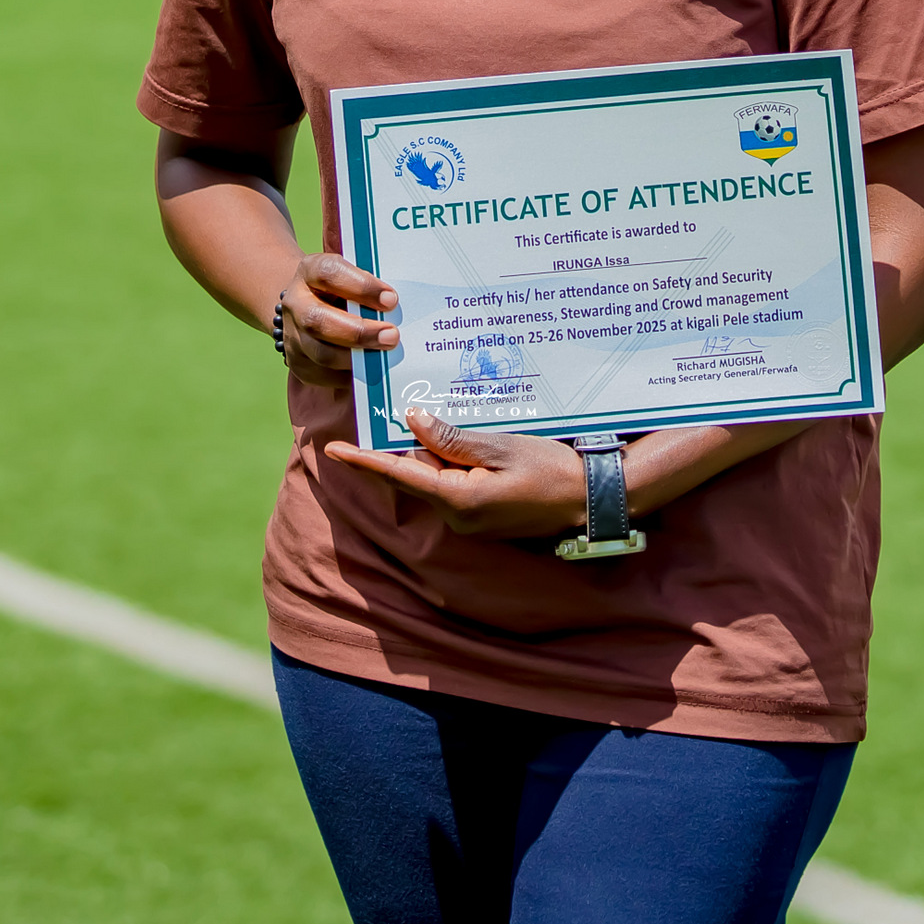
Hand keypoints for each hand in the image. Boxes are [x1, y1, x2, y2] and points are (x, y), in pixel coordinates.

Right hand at [279, 253, 398, 388]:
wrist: (314, 304)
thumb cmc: (345, 287)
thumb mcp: (353, 275)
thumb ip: (370, 285)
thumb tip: (394, 303)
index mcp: (310, 270)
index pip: (330, 274)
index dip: (361, 287)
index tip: (391, 299)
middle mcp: (295, 301)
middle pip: (318, 320)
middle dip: (358, 332)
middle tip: (391, 336)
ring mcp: (292, 333)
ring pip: (321, 352)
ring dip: (356, 357)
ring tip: (385, 354)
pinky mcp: (297, 361)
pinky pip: (323, 374)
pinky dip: (350, 374)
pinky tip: (370, 368)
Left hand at [325, 409, 584, 539]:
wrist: (590, 501)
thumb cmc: (551, 470)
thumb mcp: (501, 446)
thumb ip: (452, 439)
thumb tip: (412, 423)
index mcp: (458, 498)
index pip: (400, 474)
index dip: (364, 460)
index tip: (333, 449)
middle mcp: (458, 515)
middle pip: (418, 471)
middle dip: (409, 442)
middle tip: (399, 405)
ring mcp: (471, 518)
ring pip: (437, 475)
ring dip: (437, 448)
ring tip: (443, 414)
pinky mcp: (483, 514)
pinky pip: (455, 483)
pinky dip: (454, 460)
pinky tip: (468, 437)